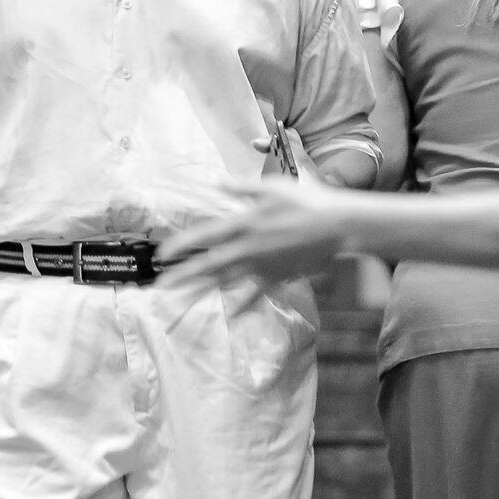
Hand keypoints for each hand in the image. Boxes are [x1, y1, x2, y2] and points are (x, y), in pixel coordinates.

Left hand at [158, 180, 348, 296]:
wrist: (338, 226)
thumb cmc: (307, 201)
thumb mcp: (272, 187)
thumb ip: (241, 187)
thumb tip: (216, 182)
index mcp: (244, 223)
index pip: (204, 236)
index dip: (180, 246)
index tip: (162, 255)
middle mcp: (248, 248)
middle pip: (208, 266)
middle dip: (182, 277)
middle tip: (160, 287)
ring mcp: (262, 266)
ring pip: (226, 282)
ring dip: (203, 291)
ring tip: (182, 300)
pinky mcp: (277, 276)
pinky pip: (255, 294)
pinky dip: (242, 306)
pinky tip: (230, 316)